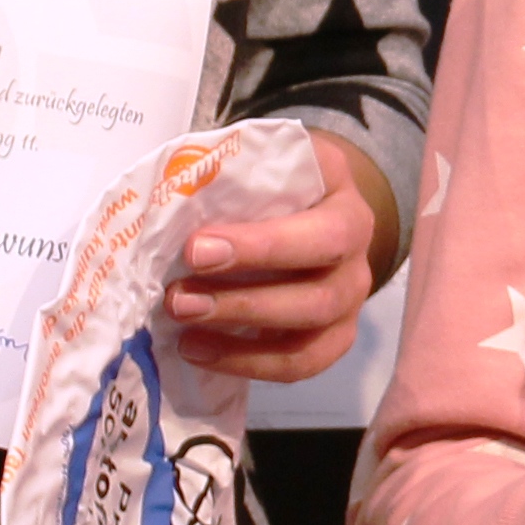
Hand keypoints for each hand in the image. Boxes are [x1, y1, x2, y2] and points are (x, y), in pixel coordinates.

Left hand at [165, 143, 383, 384]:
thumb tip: (166, 206)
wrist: (308, 202)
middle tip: (178, 298)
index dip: (261, 247)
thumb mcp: (260, 160)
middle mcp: (359, 251)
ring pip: (310, 333)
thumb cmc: (271, 178)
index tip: (196, 250)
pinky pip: (301, 364)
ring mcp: (351, 299)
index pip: (319, 231)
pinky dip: (247, 364)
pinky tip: (198, 350)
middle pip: (319, 292)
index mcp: (344, 200)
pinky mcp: (336, 336)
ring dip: (241, 335)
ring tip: (182, 326)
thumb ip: (227, 176)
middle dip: (245, 300)